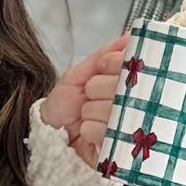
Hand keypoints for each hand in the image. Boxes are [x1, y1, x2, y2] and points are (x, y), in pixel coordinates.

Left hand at [42, 36, 126, 166]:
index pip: (133, 68)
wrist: (51, 132)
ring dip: (90, 111)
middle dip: (96, 89)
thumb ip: (106, 55)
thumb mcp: (81, 73)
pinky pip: (104, 131)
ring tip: (86, 114)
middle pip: (122, 89)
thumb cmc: (67, 102)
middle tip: (89, 94)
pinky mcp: (120, 148)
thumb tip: (129, 37)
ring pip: (111, 110)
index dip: (115, 65)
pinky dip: (88, 128)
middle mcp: (133, 105)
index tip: (101, 68)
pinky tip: (87, 131)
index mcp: (128, 85)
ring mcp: (129, 128)